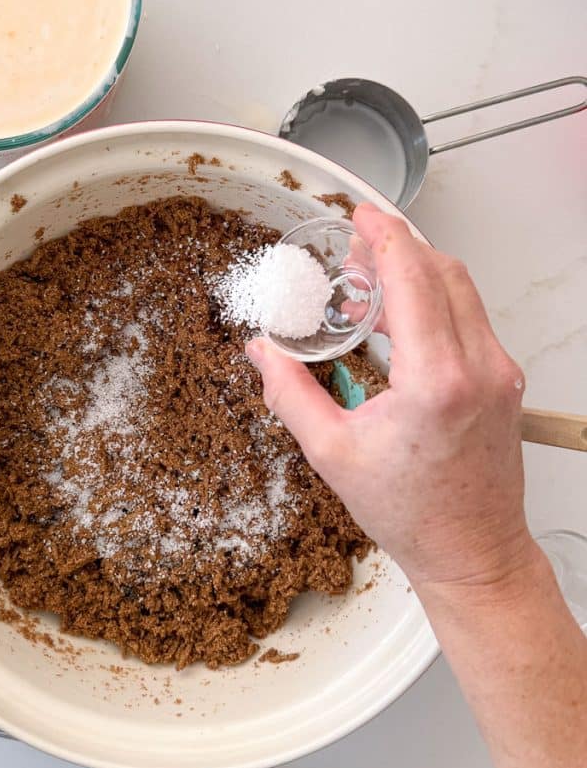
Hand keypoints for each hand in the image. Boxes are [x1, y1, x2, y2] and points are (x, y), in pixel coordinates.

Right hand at [246, 202, 534, 591]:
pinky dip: (435, 301)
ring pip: (461, 290)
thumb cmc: (412, 512)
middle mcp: (478, 367)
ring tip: (371, 286)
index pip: (415, 277)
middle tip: (356, 248)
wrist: (471, 551)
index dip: (385, 236)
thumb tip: (262, 352)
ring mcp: (499, 372)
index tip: (362, 216)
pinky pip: (470, 318)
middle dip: (397, 247)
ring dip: (417, 273)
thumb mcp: (332, 453)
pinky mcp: (504, 380)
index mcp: (436, 380)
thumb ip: (290, 392)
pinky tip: (400, 319)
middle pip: (443, 271)